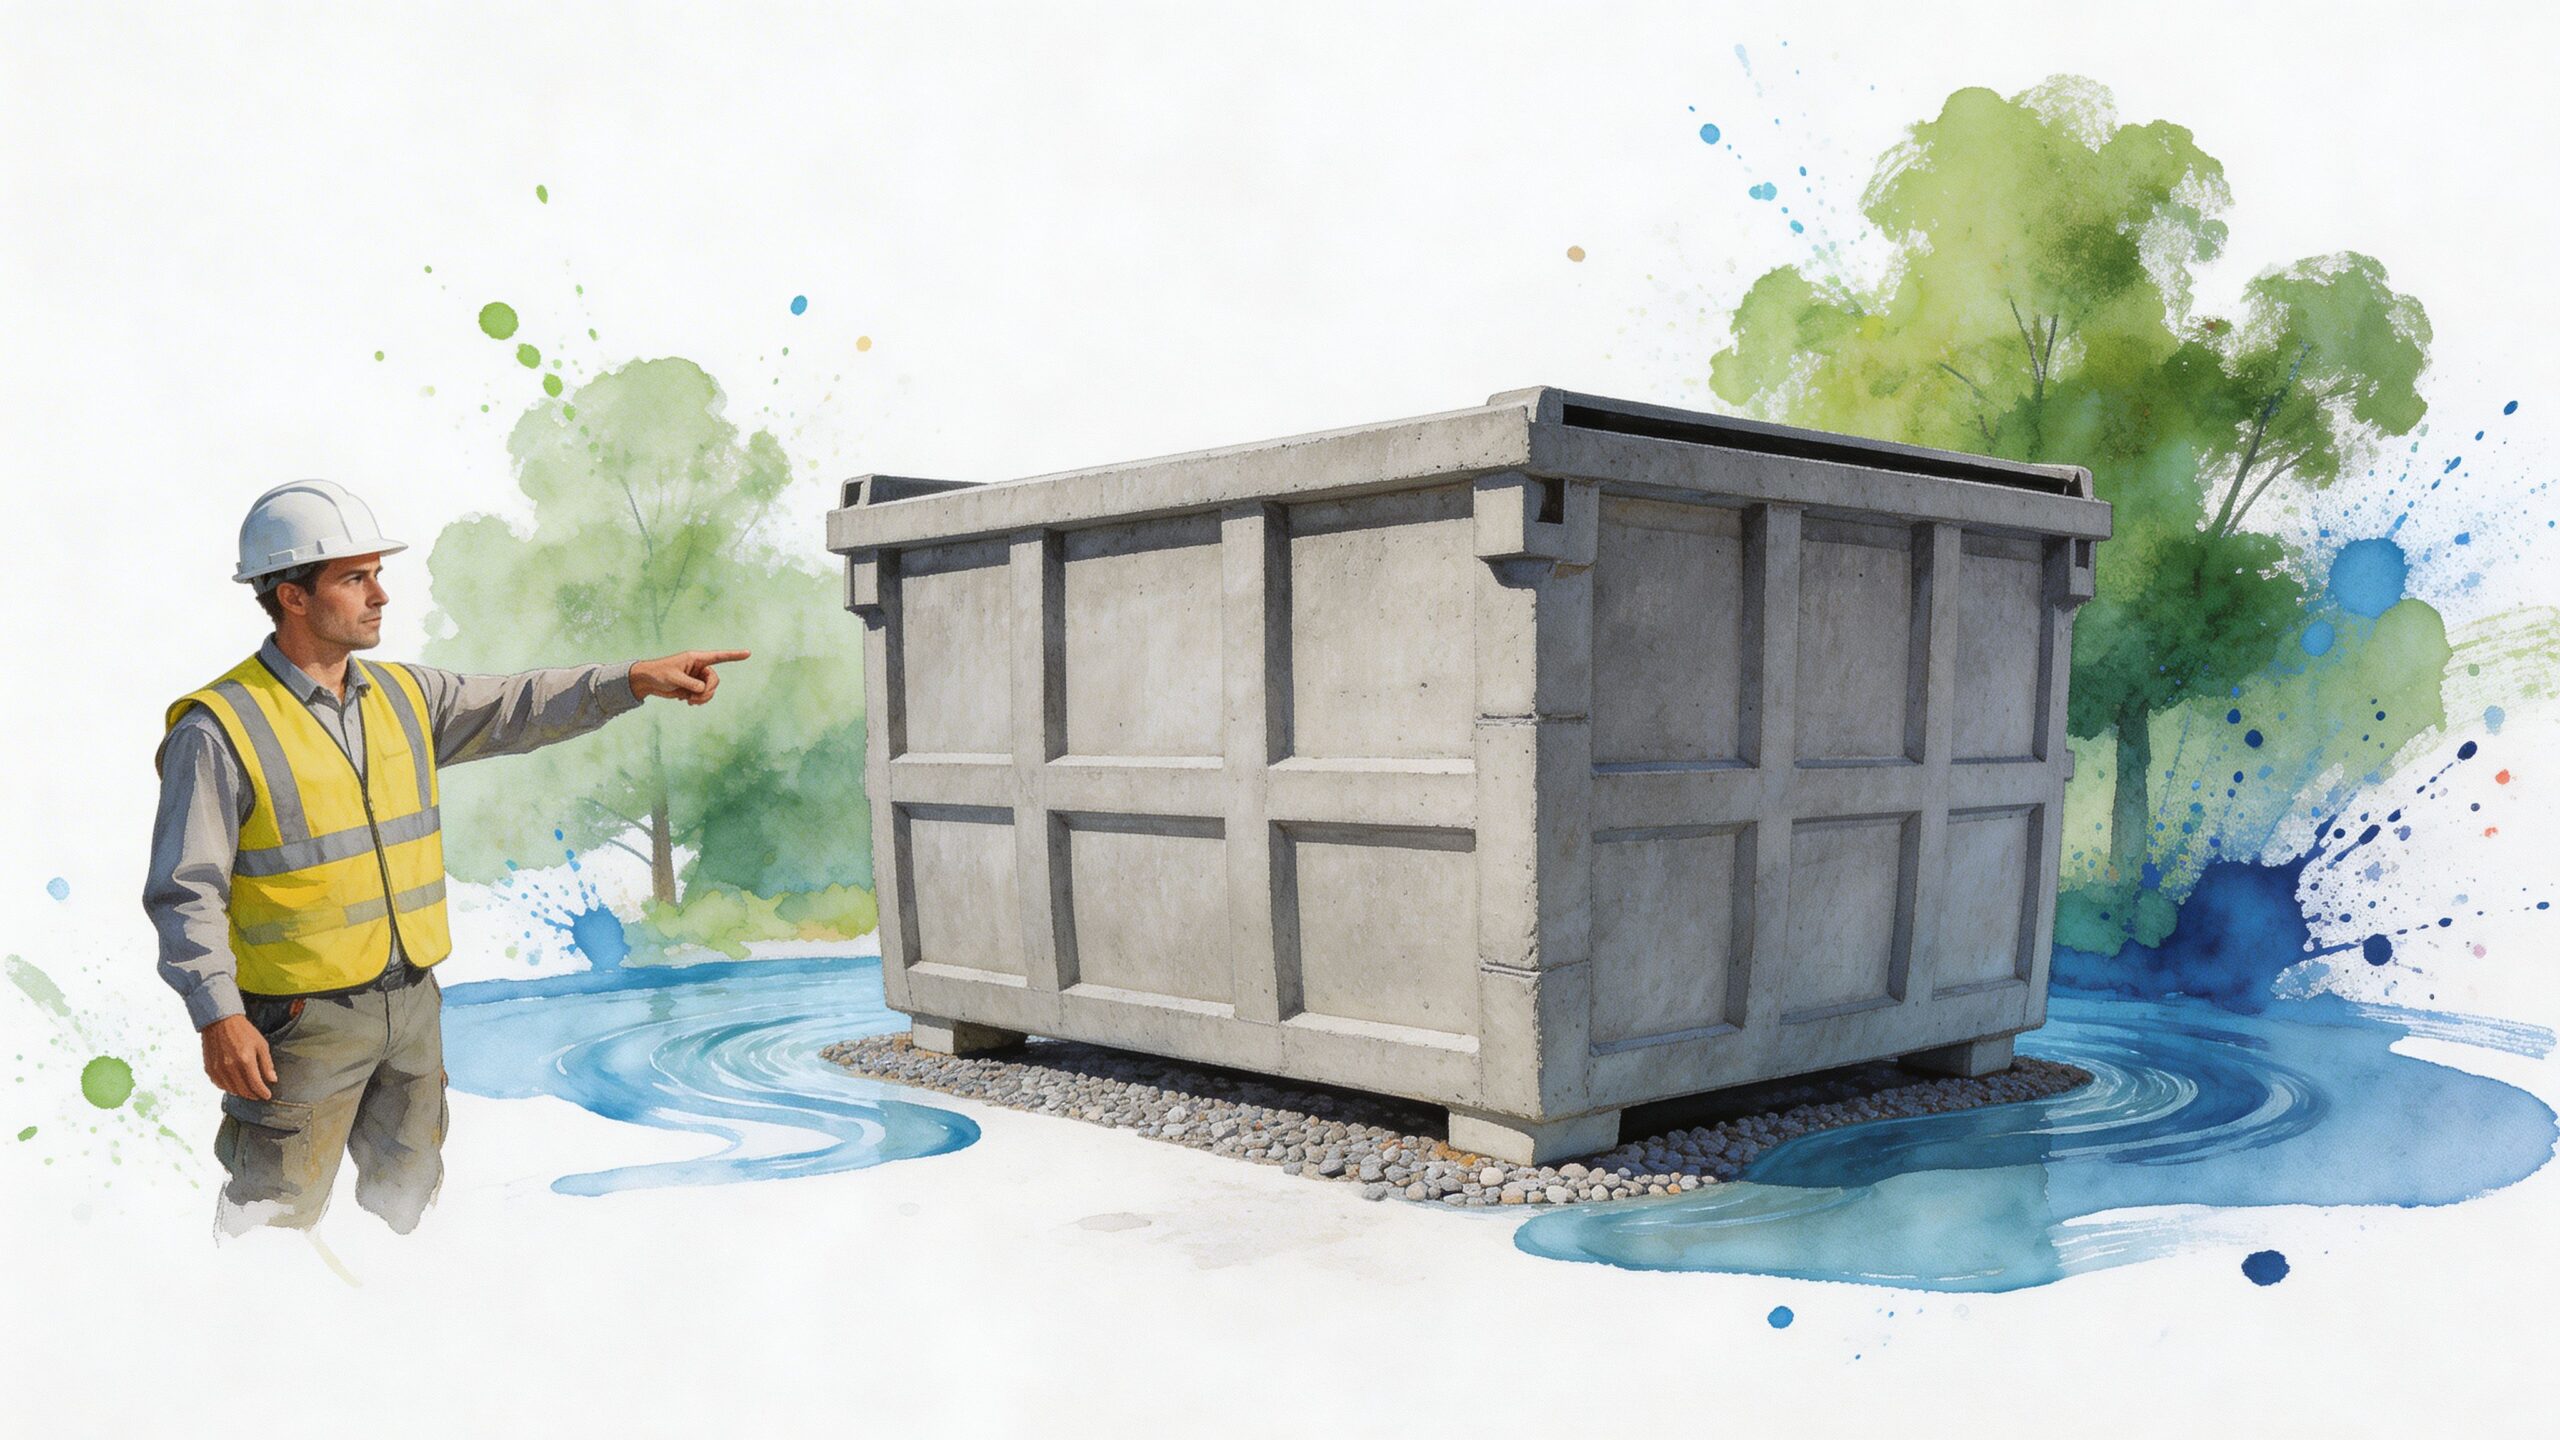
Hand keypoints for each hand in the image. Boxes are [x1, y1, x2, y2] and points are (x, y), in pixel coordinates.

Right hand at [202, 1014, 276, 1099]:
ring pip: (231, 1090)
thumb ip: (267, 1064)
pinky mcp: (209, 1069)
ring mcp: (218, 1069)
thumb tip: (272, 1080)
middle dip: (253, 1095)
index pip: (256, 1084)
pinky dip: (228, 1088)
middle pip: (243, 1090)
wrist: (221, 1022)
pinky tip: (234, 1085)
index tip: (267, 1096)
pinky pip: (219, 1085)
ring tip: (248, 1091)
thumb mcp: (261, 1045)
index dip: (263, 1093)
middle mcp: (230, 1067)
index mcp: (245, 1060)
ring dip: (241, 1093)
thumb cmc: (243, 1032)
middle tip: (259, 1095)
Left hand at [629, 649, 750, 705]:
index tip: (748, 653)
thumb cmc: (659, 673)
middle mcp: (699, 667)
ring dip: (702, 698)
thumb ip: (690, 684)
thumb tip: (703, 690)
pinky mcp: (693, 687)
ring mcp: (697, 678)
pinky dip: (698, 701)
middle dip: (708, 692)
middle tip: (695, 699)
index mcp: (696, 658)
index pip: (719, 656)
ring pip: (710, 690)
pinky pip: (703, 696)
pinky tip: (686, 701)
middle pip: (715, 680)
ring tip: (690, 702)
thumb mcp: (675, 678)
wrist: (647, 681)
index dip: (734, 655)